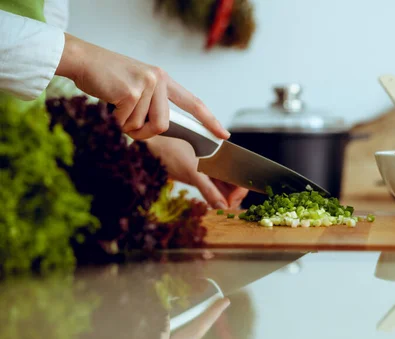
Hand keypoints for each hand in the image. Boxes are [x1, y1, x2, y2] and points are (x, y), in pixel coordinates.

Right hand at [55, 34, 228, 140]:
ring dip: (127, 126)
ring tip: (117, 107)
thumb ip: (153, 103)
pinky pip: (127, 123)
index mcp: (164, 79)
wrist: (83, 60)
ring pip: (144, 126)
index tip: (224, 134)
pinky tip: (110, 103)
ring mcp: (146, 84)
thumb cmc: (108, 78)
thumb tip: (162, 129)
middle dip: (145, 133)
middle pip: (164, 125)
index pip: (193, 103)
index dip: (210, 120)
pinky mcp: (130, 92)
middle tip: (129, 124)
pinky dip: (116, 121)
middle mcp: (159, 79)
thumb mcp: (138, 86)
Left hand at [146, 135, 248, 208]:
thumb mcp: (192, 172)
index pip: (240, 175)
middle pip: (235, 182)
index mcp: (223, 153)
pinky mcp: (202, 175)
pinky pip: (214, 189)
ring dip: (225, 199)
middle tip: (225, 210)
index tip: (230, 203)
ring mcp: (211, 169)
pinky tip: (214, 205)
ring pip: (225, 187)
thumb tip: (222, 206)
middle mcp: (220, 161)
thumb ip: (209, 190)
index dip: (239, 190)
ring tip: (220, 210)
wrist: (152, 147)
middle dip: (233, 197)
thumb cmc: (171, 150)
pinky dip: (216, 198)